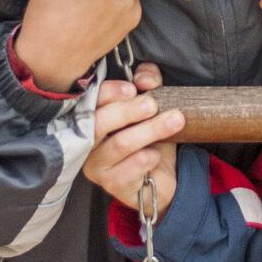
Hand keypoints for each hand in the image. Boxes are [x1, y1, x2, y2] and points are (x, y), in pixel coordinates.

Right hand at [83, 63, 183, 208]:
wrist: (162, 175)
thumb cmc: (150, 138)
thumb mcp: (153, 105)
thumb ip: (148, 83)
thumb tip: (143, 77)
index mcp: (92, 118)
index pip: (91, 101)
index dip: (109, 92)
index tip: (133, 88)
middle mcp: (87, 141)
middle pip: (100, 123)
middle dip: (129, 111)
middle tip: (153, 105)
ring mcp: (97, 165)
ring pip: (120, 144)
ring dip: (149, 130)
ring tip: (174, 121)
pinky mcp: (111, 184)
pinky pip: (128, 170)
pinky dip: (146, 158)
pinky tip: (156, 155)